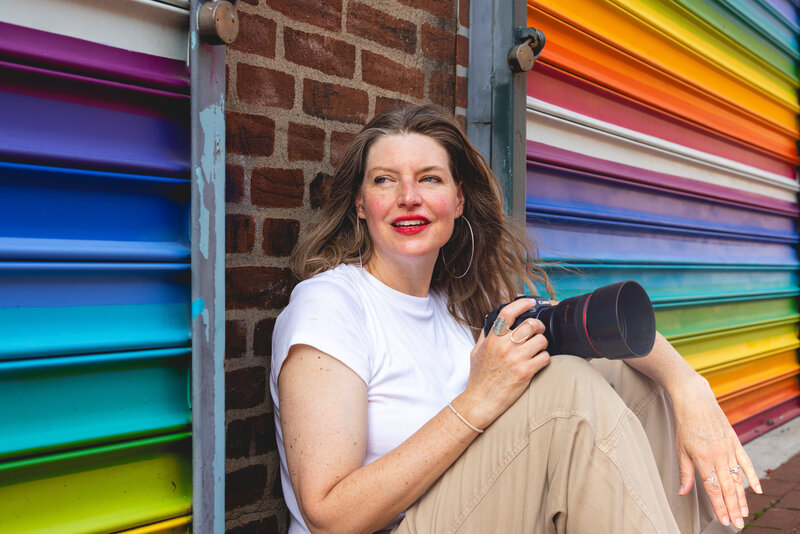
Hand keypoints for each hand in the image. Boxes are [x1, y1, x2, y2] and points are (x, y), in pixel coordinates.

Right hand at [456, 298, 550, 428]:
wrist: (481, 401)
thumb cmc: (479, 378)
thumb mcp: (476, 351)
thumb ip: (485, 334)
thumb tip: (491, 318)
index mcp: (492, 339)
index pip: (508, 313)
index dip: (522, 304)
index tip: (530, 302)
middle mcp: (504, 346)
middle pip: (531, 324)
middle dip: (539, 326)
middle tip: (538, 331)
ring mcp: (516, 358)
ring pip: (541, 340)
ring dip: (542, 344)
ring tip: (537, 350)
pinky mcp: (525, 372)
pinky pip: (545, 357)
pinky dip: (544, 359)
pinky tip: (538, 362)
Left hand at [672, 375, 760, 529]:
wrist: (695, 400)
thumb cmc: (684, 424)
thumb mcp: (680, 449)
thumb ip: (684, 473)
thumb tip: (682, 493)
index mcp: (702, 458)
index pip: (713, 488)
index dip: (719, 506)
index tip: (724, 520)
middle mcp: (718, 455)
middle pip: (727, 487)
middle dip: (732, 508)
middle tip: (737, 524)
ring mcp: (728, 449)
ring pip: (738, 478)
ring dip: (742, 497)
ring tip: (744, 513)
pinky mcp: (735, 442)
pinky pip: (746, 462)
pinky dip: (753, 477)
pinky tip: (757, 490)